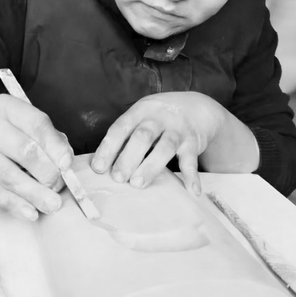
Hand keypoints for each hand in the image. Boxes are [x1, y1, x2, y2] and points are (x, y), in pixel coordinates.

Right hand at [0, 94, 73, 220]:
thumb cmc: (0, 135)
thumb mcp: (22, 127)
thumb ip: (47, 139)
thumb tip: (65, 162)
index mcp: (6, 106)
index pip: (36, 123)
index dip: (55, 146)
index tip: (67, 165)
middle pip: (23, 150)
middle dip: (46, 172)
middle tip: (59, 187)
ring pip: (8, 175)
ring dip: (33, 193)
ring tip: (51, 204)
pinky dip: (14, 204)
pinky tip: (29, 212)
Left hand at [90, 92, 228, 195]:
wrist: (197, 107)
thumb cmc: (160, 118)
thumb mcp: (142, 117)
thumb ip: (127, 136)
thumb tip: (103, 166)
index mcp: (141, 110)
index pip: (121, 127)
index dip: (109, 147)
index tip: (98, 168)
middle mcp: (159, 117)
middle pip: (143, 136)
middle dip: (128, 157)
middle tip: (118, 178)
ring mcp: (178, 128)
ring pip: (165, 146)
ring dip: (151, 166)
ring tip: (138, 184)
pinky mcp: (193, 141)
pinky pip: (191, 159)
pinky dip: (192, 175)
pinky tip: (191, 190)